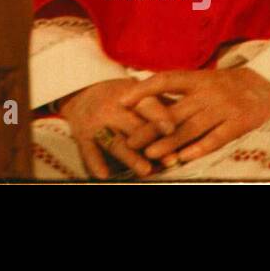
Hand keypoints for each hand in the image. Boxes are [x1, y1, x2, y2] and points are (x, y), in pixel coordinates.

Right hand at [56, 78, 175, 179]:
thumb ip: (161, 110)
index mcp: (131, 97)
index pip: (147, 106)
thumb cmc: (121, 101)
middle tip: (168, 159)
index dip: (159, 117)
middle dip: (150, 143)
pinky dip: (96, 163)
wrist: (81, 95)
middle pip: (133, 127)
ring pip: (116, 142)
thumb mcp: (138, 97)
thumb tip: (187, 128)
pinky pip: (89, 151)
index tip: (171, 129)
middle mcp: (113, 108)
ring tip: (145, 170)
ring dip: (131, 157)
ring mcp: (96, 122)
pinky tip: (104, 175)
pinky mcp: (82, 136)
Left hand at [120, 67, 269, 166]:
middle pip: (173, 111)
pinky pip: (215, 138)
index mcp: (197, 78)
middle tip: (128, 141)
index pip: (164, 80)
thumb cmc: (230, 85)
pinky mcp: (239, 123)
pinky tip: (182, 158)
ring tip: (149, 155)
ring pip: (190, 128)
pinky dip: (198, 149)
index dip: (142, 90)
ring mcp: (224, 107)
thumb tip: (145, 97)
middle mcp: (208, 91)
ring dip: (168, 143)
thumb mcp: (206, 80)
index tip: (122, 101)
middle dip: (149, 127)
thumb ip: (181, 90)